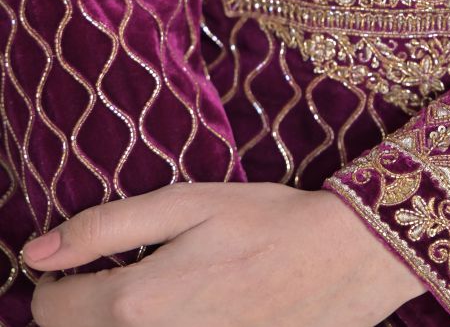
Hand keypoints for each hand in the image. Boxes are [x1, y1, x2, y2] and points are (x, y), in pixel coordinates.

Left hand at [21, 182, 426, 326]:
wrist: (345, 261)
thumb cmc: (267, 222)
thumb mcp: (187, 203)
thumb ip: (106, 227)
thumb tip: (36, 253)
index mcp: (136, 304)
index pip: (49, 309)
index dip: (54, 280)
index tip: (81, 261)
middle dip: (83, 308)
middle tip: (121, 273)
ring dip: (120, 323)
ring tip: (164, 293)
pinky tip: (195, 309)